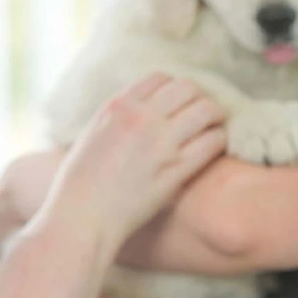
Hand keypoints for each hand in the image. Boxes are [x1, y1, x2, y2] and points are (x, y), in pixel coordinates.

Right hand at [43, 74, 226, 238]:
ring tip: (215, 127)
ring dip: (216, 116)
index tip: (179, 101)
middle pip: (188, 88)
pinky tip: (215, 148)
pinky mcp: (176, 170)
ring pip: (207, 110)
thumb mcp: (92, 135)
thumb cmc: (79, 184)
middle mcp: (141, 119)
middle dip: (199, 97)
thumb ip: (117, 118)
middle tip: (204, 113)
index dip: (174, 87)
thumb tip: (138, 111)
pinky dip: (218, 140)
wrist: (81, 219)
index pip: (160, 78)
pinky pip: (211, 142)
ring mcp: (160, 144)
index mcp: (118, 107)